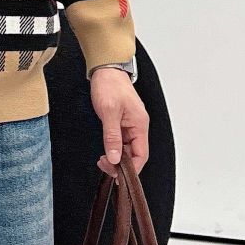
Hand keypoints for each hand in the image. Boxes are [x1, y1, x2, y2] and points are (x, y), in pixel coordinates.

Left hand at [91, 67, 148, 184]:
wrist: (105, 69)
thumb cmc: (109, 85)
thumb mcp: (108, 112)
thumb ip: (112, 136)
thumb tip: (115, 158)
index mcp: (139, 124)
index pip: (141, 154)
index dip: (131, 168)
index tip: (119, 175)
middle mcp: (137, 126)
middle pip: (134, 153)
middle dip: (121, 163)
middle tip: (105, 166)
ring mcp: (130, 123)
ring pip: (127, 148)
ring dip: (116, 156)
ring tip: (103, 160)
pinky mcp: (122, 121)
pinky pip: (121, 140)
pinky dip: (114, 147)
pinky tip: (105, 150)